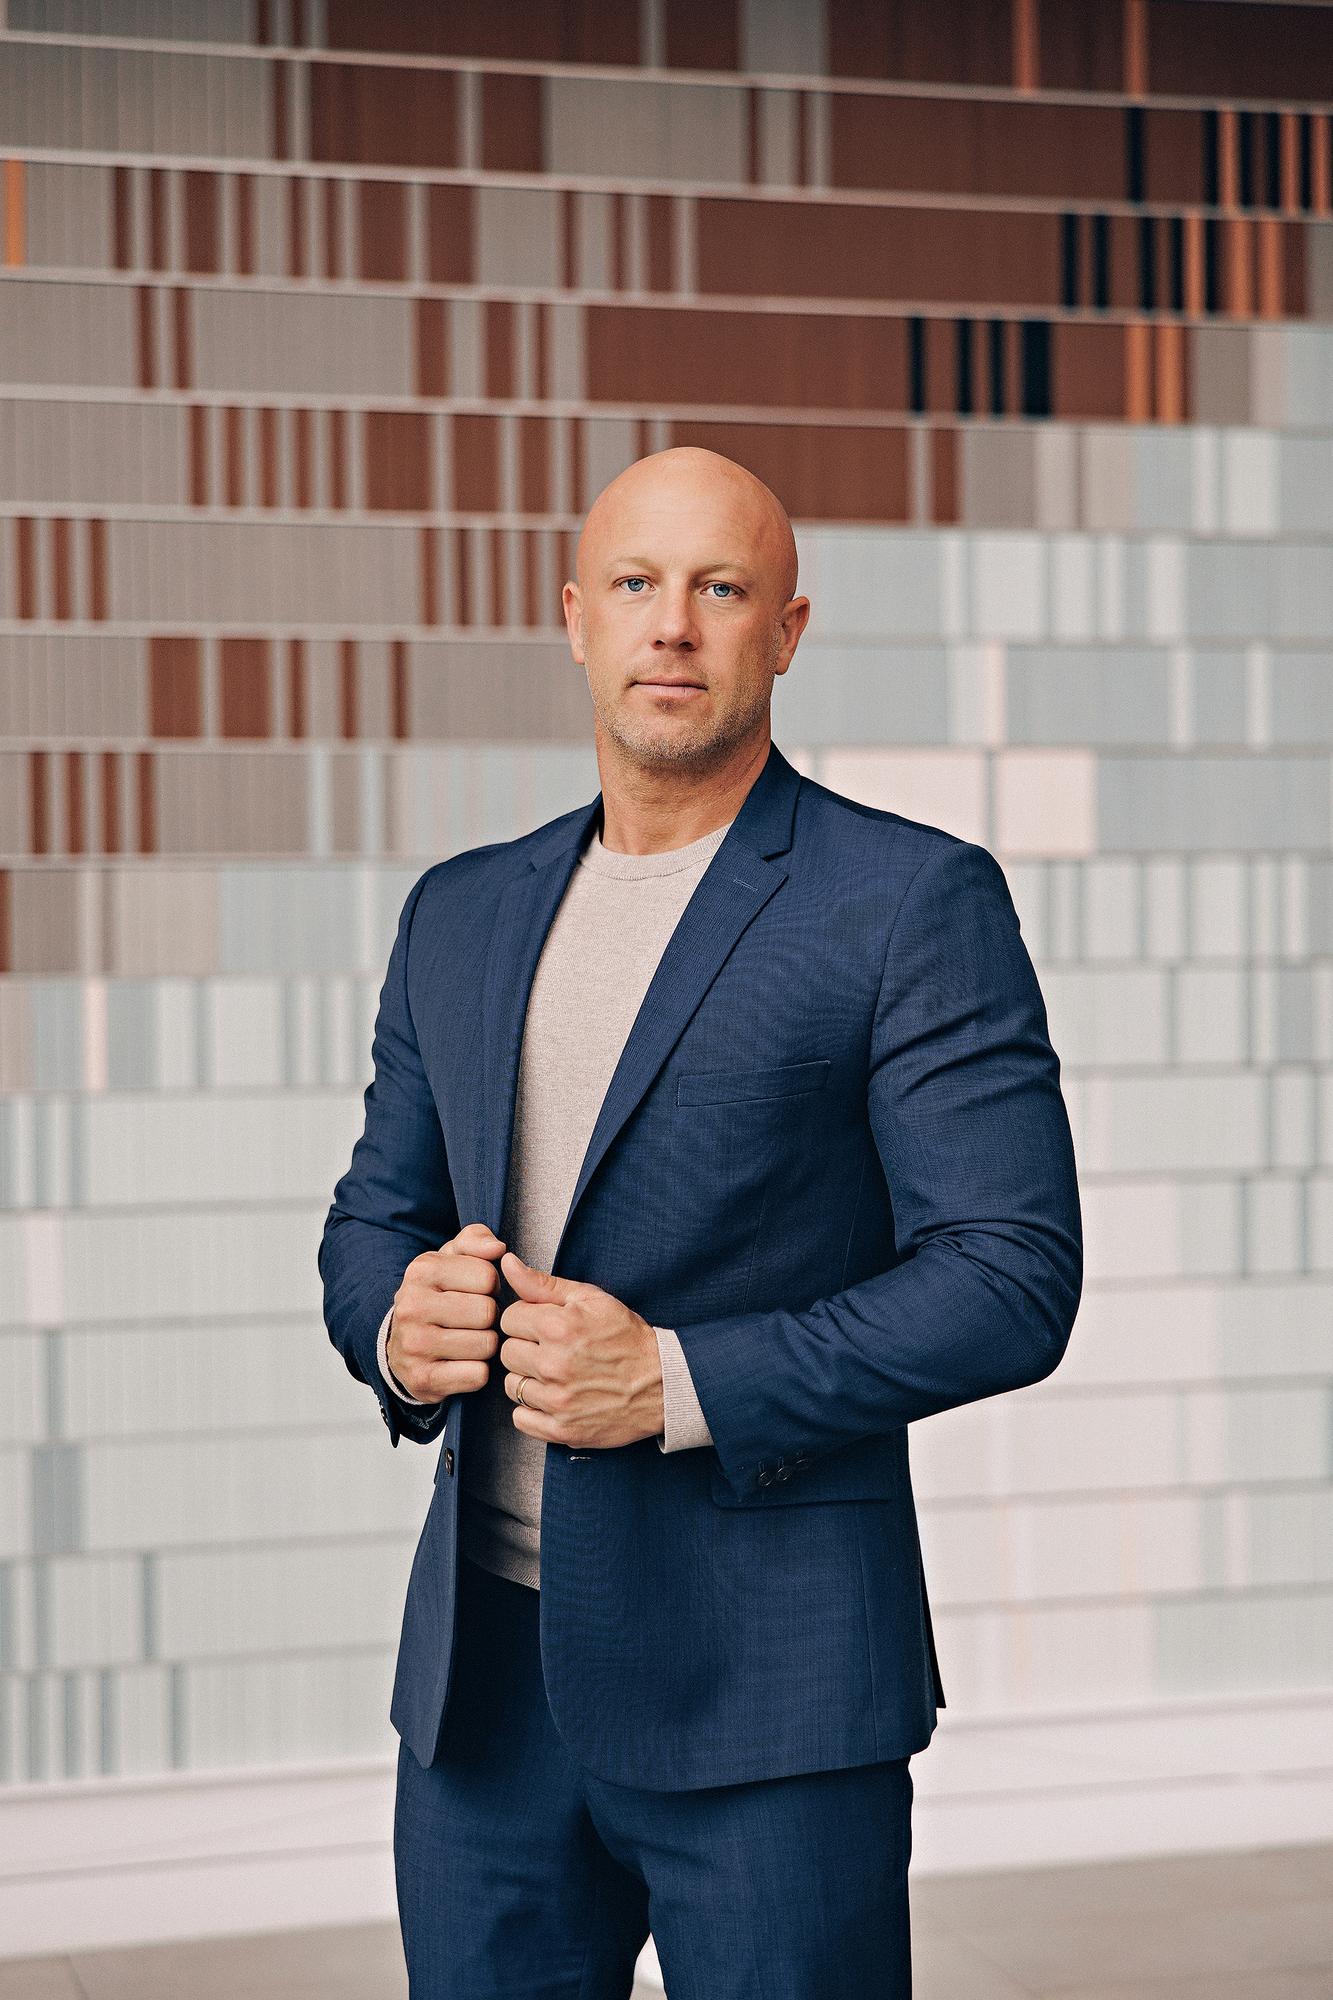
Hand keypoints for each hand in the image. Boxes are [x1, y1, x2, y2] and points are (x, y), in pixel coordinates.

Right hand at [386, 1222, 505, 1403]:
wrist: (401, 1346)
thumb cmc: (438, 1296)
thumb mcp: (452, 1259)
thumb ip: (476, 1240)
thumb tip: (498, 1248)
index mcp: (421, 1270)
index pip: (488, 1276)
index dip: (491, 1286)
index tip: (477, 1293)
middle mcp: (412, 1306)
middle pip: (487, 1312)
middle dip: (490, 1318)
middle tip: (475, 1321)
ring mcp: (414, 1345)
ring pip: (486, 1345)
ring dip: (487, 1346)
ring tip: (470, 1341)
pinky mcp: (422, 1379)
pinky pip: (477, 1375)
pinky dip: (479, 1372)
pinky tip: (464, 1364)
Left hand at [497, 1250, 664, 1448]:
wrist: (663, 1382)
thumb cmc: (627, 1338)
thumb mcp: (590, 1298)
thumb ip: (542, 1283)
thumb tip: (507, 1264)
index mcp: (558, 1327)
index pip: (509, 1319)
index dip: (527, 1319)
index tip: (545, 1326)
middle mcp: (554, 1365)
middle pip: (507, 1353)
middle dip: (526, 1348)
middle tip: (553, 1350)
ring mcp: (557, 1401)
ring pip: (512, 1386)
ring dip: (529, 1379)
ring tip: (555, 1374)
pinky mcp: (562, 1429)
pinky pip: (520, 1419)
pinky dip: (532, 1410)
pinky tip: (553, 1397)